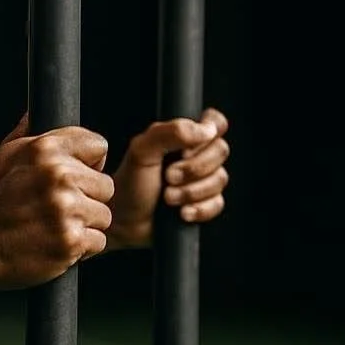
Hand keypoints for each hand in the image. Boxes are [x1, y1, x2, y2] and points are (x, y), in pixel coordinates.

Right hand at [0, 127, 115, 289]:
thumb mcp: (3, 158)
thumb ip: (25, 134)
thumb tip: (34, 112)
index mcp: (44, 150)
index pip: (98, 145)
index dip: (89, 163)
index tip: (74, 176)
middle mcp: (58, 176)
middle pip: (106, 184)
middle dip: (88, 197)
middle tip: (59, 207)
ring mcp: (66, 209)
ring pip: (104, 215)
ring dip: (85, 224)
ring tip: (56, 225)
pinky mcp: (71, 239)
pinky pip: (98, 240)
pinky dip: (81, 246)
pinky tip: (57, 241)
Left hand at [108, 108, 230, 249]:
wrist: (123, 222)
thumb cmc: (129, 184)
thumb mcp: (142, 152)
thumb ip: (170, 132)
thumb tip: (207, 130)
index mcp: (181, 137)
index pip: (214, 122)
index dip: (208, 133)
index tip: (185, 149)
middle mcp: (195, 155)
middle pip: (221, 150)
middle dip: (193, 168)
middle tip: (168, 177)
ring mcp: (202, 180)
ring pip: (220, 179)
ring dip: (192, 191)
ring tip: (168, 197)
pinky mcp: (205, 203)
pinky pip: (217, 203)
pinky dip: (199, 209)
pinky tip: (182, 213)